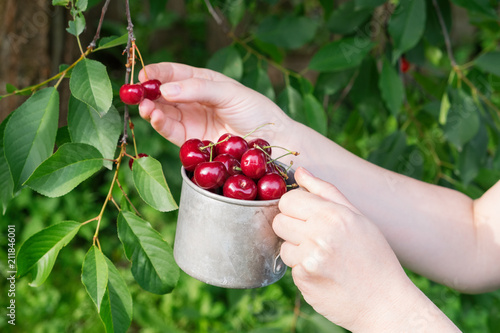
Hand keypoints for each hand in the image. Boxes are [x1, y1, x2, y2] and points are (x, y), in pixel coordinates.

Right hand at [138, 62, 293, 146]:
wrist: (271, 141)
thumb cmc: (256, 111)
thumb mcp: (229, 93)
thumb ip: (199, 89)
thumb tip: (166, 88)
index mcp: (204, 82)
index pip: (175, 73)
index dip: (158, 72)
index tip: (144, 74)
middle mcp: (194, 100)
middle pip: (164, 93)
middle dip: (149, 92)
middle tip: (137, 92)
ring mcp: (192, 120)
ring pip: (164, 112)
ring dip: (152, 108)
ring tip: (146, 106)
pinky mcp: (192, 140)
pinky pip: (171, 131)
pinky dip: (160, 124)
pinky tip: (155, 117)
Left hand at [273, 168, 439, 330]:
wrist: (386, 303)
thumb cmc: (374, 256)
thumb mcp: (357, 218)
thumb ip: (325, 191)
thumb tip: (300, 171)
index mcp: (333, 214)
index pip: (288, 199)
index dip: (294, 207)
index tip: (306, 216)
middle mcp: (319, 234)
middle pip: (278, 221)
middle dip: (291, 228)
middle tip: (314, 238)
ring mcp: (310, 259)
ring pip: (282, 246)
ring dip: (297, 252)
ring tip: (323, 258)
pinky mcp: (304, 281)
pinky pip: (291, 269)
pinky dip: (303, 271)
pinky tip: (324, 274)